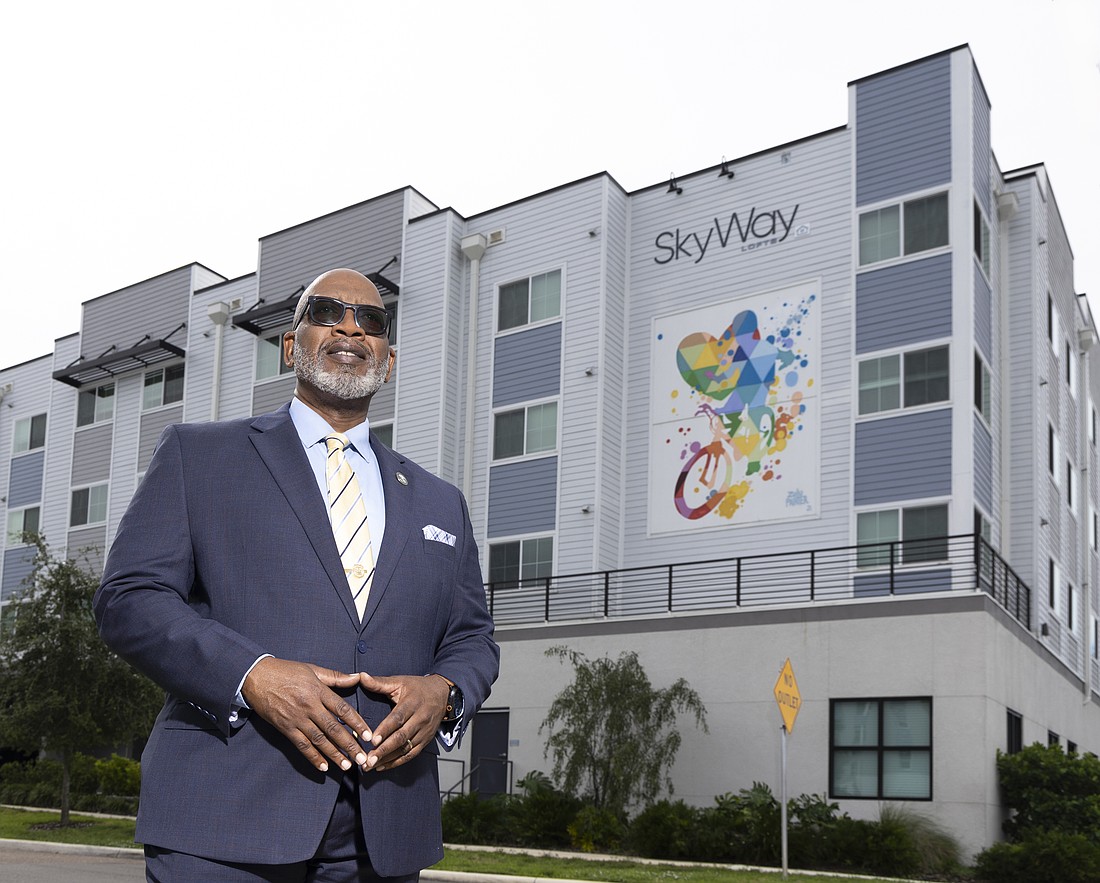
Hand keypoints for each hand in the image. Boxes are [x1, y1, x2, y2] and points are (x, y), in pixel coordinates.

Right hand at [242, 657, 370, 772]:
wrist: (256, 676)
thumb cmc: (286, 671)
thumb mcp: (312, 669)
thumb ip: (335, 677)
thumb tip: (357, 677)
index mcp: (318, 690)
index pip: (342, 709)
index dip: (357, 723)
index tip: (369, 735)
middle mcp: (309, 706)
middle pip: (333, 728)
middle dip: (349, 745)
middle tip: (362, 758)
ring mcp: (297, 718)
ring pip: (319, 740)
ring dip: (334, 754)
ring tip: (347, 765)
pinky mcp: (285, 728)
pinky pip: (301, 745)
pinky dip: (312, 757)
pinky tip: (323, 766)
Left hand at [359, 673, 449, 771]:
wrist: (443, 694)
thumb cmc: (418, 688)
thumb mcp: (400, 681)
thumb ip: (380, 682)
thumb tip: (361, 676)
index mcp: (412, 703)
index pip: (398, 718)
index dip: (386, 729)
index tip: (373, 740)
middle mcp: (420, 718)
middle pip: (401, 737)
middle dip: (384, 750)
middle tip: (368, 760)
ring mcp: (424, 731)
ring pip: (406, 748)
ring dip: (388, 759)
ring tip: (371, 766)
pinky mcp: (425, 740)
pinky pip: (411, 754)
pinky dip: (397, 762)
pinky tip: (382, 766)